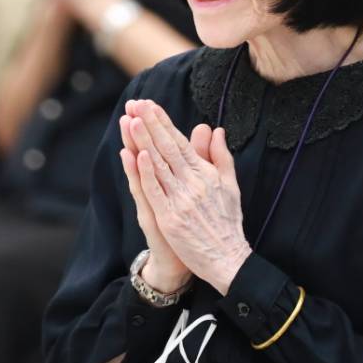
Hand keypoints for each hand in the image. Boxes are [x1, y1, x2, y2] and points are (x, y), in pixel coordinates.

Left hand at [126, 100, 252, 294]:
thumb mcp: (230, 185)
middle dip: (151, 124)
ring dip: (144, 141)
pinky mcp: (170, 219)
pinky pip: (156, 192)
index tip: (150, 105)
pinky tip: (137, 155)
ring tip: (132, 120)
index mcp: (206, 174)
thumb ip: (220, 157)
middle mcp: (193, 184)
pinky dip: (146, 173)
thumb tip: (215, 130)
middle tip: (136, 103)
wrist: (228, 259)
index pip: (181, 142)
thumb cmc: (228, 223)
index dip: (164, 122)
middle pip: (168, 148)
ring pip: (159, 165)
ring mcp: (181, 201)